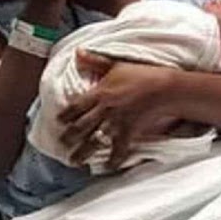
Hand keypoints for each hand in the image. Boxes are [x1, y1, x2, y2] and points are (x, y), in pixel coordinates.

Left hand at [57, 52, 179, 170]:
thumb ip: (94, 61)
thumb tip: (78, 52)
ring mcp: (117, 122)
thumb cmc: (139, 74)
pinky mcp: (130, 132)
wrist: (162, 88)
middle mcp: (105, 109)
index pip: (77, 105)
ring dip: (84, 152)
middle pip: (82, 125)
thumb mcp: (114, 64)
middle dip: (70, 136)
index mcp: (99, 93)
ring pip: (95, 140)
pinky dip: (113, 160)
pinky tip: (107, 168)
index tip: (58, 122)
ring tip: (75, 161)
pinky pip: (119, 149)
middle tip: (61, 145)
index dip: (66, 114)